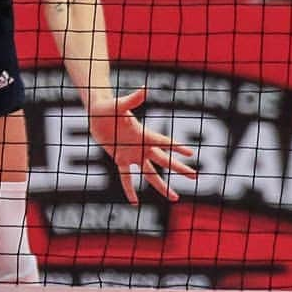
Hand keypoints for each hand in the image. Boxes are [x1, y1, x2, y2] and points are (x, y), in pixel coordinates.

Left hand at [88, 87, 197, 204]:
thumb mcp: (119, 105)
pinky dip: (129, 189)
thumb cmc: (108, 106)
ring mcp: (132, 154)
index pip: (164, 142)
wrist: (95, 113)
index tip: (191, 153)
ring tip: (175, 198)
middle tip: (195, 177)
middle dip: (179, 168)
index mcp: (143, 133)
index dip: (177, 147)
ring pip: (150, 174)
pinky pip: (126, 178)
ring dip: (161, 186)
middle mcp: (141, 146)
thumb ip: (132, 100)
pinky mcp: (120, 159)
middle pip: (163, 160)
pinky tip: (134, 203)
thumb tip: (145, 88)